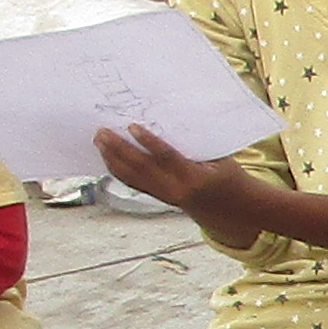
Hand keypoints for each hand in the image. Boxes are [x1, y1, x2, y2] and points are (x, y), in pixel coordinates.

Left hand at [95, 123, 236, 217]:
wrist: (228, 208)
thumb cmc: (225, 175)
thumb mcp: (220, 159)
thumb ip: (194, 144)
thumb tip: (169, 119)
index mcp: (193, 177)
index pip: (166, 157)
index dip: (148, 142)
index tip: (132, 126)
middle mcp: (174, 190)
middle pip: (141, 168)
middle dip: (119, 149)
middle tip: (103, 132)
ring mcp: (163, 196)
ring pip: (131, 177)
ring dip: (112, 158)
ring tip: (99, 141)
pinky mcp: (157, 198)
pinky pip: (133, 183)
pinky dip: (117, 169)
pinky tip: (107, 156)